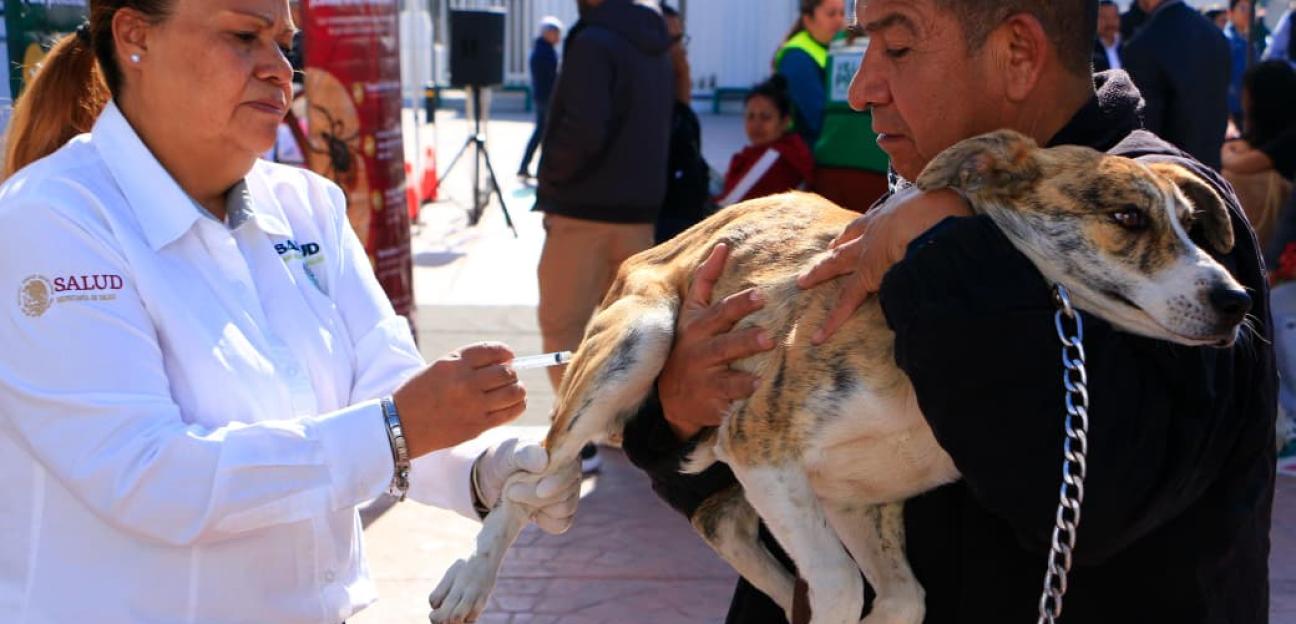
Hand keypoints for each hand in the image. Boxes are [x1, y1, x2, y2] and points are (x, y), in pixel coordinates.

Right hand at [394, 343, 526, 457]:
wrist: (399, 426)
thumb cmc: (418, 395)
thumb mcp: (437, 368)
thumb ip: (467, 363)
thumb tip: (504, 361)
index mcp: (453, 364)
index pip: (491, 350)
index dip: (505, 352)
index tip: (509, 356)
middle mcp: (466, 383)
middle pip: (506, 372)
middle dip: (510, 373)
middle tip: (506, 377)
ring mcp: (473, 405)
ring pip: (514, 391)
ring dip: (517, 389)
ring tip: (512, 390)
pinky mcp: (478, 426)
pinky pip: (510, 412)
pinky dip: (517, 405)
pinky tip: (513, 404)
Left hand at [472, 437, 579, 533]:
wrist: (495, 480)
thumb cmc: (506, 460)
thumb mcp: (509, 452)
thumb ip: (525, 453)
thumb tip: (544, 462)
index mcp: (564, 450)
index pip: (572, 468)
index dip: (558, 482)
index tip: (540, 492)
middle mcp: (572, 471)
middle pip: (567, 492)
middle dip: (535, 495)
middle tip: (511, 491)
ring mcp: (569, 493)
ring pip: (565, 509)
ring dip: (536, 506)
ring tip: (517, 496)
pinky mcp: (562, 513)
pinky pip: (560, 524)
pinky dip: (543, 520)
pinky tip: (530, 511)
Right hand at [658, 243, 774, 440]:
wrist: (673, 400)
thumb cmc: (691, 348)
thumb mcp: (692, 315)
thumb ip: (706, 281)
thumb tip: (724, 245)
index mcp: (695, 323)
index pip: (708, 301)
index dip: (728, 291)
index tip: (757, 291)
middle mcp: (696, 344)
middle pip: (719, 324)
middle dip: (741, 311)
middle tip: (764, 304)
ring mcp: (702, 370)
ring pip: (724, 355)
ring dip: (745, 346)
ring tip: (768, 341)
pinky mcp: (710, 395)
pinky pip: (728, 390)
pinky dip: (744, 386)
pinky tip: (760, 384)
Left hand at [797, 189, 970, 343]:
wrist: (939, 218)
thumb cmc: (949, 208)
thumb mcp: (946, 203)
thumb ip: (945, 213)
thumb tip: (956, 218)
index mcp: (895, 212)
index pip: (872, 222)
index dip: (861, 229)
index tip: (852, 234)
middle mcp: (876, 230)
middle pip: (848, 240)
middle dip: (835, 248)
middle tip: (825, 253)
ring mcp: (868, 253)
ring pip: (836, 263)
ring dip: (819, 272)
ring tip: (802, 282)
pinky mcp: (868, 276)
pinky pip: (846, 302)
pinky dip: (832, 321)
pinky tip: (818, 336)